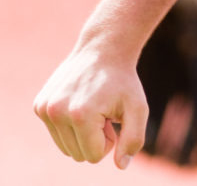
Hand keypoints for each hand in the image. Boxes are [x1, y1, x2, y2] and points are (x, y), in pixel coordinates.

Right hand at [33, 47, 147, 169]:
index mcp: (81, 115)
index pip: (93, 156)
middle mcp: (57, 112)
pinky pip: (56, 134)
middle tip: (104, 113)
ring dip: (82, 134)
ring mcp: (44, 108)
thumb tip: (121, 165)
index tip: (113, 119)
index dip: (109, 142)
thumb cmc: (124, 82)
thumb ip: (133, 139)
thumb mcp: (138, 109)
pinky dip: (70, 125)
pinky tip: (81, 102)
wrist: (103, 50)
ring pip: (65, 148)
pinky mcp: (39, 105)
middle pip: (77, 155)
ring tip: (93, 108)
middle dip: (95, 139)